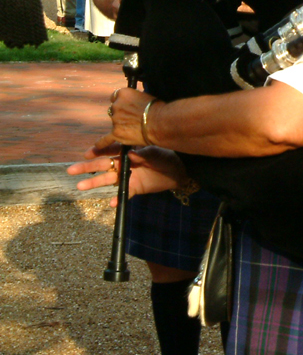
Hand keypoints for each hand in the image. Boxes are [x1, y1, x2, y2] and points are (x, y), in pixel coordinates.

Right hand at [69, 143, 186, 199]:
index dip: (97, 151)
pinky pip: (122, 195)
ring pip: (107, 180)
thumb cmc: (166, 157)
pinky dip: (116, 200)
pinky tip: (110, 203)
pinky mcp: (134, 188)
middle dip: (86, 167)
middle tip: (71, 170)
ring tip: (79, 186)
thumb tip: (130, 154)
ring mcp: (127, 177)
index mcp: (127, 152)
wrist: (179, 171)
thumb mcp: (156, 153)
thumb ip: (143, 154)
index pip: (109, 151)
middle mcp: (123, 164)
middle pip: (102, 166)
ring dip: (94, 183)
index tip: (86, 154)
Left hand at [107, 87, 156, 145]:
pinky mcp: (116, 133)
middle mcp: (116, 105)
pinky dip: (102, 143)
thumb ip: (134, 100)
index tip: (128, 106)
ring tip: (135, 128)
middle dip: (122, 113)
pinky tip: (98, 146)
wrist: (161, 122)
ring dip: (121, 124)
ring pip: (114, 122)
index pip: (116, 96)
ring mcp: (115, 119)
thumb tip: (132, 105)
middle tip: (135, 118)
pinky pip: (105, 139)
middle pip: (114, 109)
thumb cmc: (158, 109)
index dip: (122, 102)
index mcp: (123, 93)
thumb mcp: (145, 97)